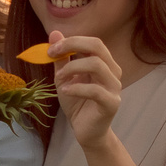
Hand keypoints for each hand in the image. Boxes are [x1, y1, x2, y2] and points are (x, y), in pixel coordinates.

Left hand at [44, 30, 121, 149]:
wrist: (87, 132)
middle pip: (97, 46)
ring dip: (72, 68)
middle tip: (53, 54)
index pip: (93, 42)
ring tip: (60, 79)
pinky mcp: (111, 103)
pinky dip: (77, 88)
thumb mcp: (65, 78)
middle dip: (72, 45)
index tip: (51, 49)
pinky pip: (95, 90)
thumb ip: (62, 58)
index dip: (71, 41)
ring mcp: (114, 88)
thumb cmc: (77, 103)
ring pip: (97, 65)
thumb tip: (55, 33)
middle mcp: (113, 72)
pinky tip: (66, 92)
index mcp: (105, 63)